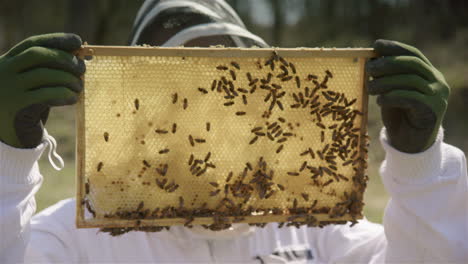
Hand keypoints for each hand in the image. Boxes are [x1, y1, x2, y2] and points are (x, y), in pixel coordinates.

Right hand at [0, 33, 84, 147]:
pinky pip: (45, 95)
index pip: (33, 43)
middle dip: (64, 59)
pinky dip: (63, 94)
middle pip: (38, 55)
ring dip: (68, 78)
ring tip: (79, 86)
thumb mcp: (36, 85)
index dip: (57, 40)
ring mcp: (7, 89)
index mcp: (6, 62)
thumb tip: (82, 56)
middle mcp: (3, 72)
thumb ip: (51, 71)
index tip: (78, 41)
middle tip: (82, 68)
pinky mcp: (16, 106)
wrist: (8, 139)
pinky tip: (73, 98)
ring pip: (43, 74)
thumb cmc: (28, 108)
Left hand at [366, 39, 449, 152]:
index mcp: (428, 73)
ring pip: (411, 80)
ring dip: (386, 82)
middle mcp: (437, 81)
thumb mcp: (390, 92)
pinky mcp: (433, 110)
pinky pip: (411, 98)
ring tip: (370, 88)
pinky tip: (379, 101)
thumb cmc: (398, 116)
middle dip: (388, 63)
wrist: (410, 144)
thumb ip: (386, 78)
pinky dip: (392, 96)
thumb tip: (370, 60)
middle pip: (413, 64)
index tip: (376, 45)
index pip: (413, 54)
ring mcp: (438, 96)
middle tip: (368, 68)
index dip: (394, 47)